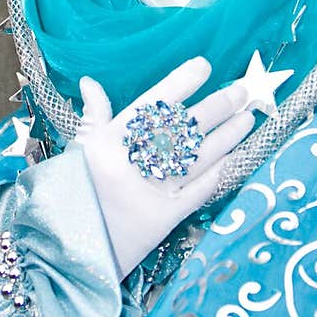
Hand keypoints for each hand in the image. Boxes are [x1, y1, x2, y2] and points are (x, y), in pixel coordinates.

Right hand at [75, 57, 254, 278]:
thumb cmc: (71, 195)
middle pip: (181, 128)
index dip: (179, 83)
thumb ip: (93, 117)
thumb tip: (91, 82)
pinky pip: (197, 191)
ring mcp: (149, 193)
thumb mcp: (77, 152)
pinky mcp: (163, 220)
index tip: (204, 65)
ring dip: (227, 136)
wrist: (68, 251)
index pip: (150, 105)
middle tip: (241, 91)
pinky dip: (217, 172)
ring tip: (248, 118)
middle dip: (217, 107)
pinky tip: (234, 156)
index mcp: (106, 143)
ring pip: (197, 157)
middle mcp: (129, 164)